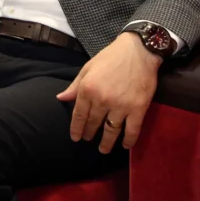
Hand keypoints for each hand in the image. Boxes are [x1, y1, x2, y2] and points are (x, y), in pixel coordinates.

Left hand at [56, 32, 161, 152]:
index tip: (75, 138)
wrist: (138, 51)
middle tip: (87, 141)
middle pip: (94, 123)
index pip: (79, 115)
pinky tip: (124, 146)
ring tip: (103, 150)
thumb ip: (74, 86)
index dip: (76, 128)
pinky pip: (132, 130)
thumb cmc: (110, 57)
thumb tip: (61, 98)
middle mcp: (102, 100)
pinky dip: (128, 140)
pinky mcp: (138, 109)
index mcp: (87, 89)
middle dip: (89, 134)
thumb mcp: (87, 68)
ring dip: (106, 142)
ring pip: (111, 130)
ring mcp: (120, 106)